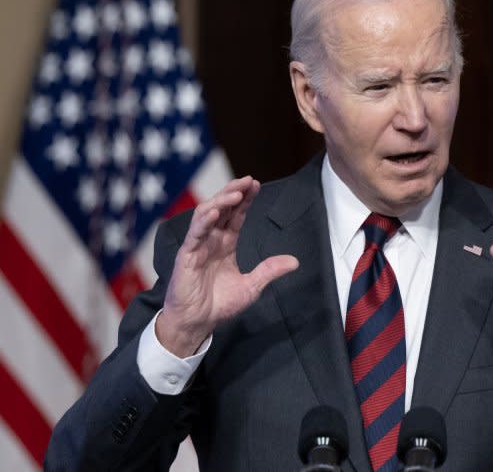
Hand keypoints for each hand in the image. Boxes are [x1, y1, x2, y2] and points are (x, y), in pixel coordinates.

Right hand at [156, 176, 298, 356]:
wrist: (198, 323)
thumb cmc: (219, 305)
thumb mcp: (251, 286)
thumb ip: (269, 271)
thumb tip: (295, 262)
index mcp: (225, 244)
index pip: (236, 215)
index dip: (245, 199)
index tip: (256, 185)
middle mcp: (211, 240)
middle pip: (222, 208)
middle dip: (234, 192)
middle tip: (248, 180)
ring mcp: (198, 246)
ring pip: (206, 214)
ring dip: (220, 201)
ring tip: (235, 192)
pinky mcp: (187, 255)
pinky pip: (195, 234)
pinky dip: (205, 221)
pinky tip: (216, 212)